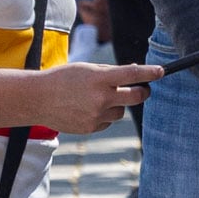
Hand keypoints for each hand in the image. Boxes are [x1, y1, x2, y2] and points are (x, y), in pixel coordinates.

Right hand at [23, 59, 161, 136]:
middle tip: (143, 89)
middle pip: (137, 97)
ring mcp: (97, 115)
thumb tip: (134, 74)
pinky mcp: (92, 128)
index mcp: (100, 79)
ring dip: (117, 104)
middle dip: (143, 92)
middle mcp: (101, 98)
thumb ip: (110, 73)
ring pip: (121, 111)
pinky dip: (103, 116)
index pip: (133, 74)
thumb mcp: (86, 69)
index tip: (161, 71)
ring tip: (96, 98)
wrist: (37, 99)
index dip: (150, 73)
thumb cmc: (63, 79)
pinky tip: (86, 109)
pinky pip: (107, 122)